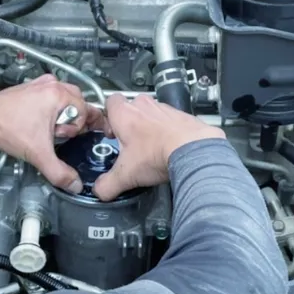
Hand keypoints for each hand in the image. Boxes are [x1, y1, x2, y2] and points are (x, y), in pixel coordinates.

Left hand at [0, 75, 104, 191]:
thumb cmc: (7, 129)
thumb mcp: (38, 154)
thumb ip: (59, 172)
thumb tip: (75, 185)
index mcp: (58, 94)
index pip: (86, 111)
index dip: (79, 128)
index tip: (66, 138)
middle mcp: (52, 84)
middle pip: (79, 102)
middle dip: (74, 120)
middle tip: (59, 134)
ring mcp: (40, 84)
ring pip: (67, 98)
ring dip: (65, 114)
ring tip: (51, 129)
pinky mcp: (31, 88)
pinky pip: (52, 96)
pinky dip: (53, 109)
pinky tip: (42, 122)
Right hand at [93, 94, 224, 201]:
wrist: (193, 150)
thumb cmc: (156, 155)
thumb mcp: (126, 175)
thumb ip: (108, 184)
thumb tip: (100, 192)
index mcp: (124, 114)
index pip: (109, 102)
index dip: (109, 118)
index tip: (112, 134)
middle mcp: (143, 105)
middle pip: (130, 109)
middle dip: (130, 125)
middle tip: (131, 146)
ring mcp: (164, 108)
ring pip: (150, 113)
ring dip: (150, 127)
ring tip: (153, 148)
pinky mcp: (182, 114)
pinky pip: (169, 120)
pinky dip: (168, 130)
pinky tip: (170, 147)